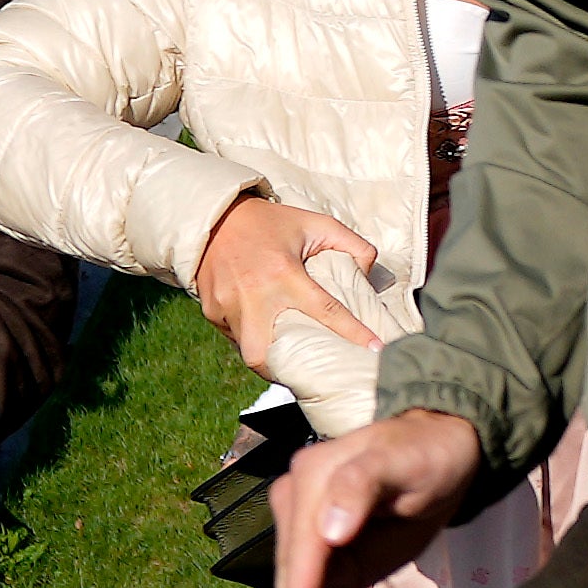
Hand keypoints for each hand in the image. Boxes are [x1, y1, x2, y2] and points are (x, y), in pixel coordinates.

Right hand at [189, 192, 396, 378]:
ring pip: (247, 350)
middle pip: (263, 353)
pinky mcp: (211, 310)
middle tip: (305, 370)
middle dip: (282, 370)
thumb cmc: (271, 224)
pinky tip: (261, 331)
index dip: (353, 333)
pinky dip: (249, 338)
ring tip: (286, 356)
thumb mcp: (315, 224)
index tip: (375, 350)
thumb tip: (370, 272)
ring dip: (267, 356)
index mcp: (284, 273)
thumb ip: (351, 243)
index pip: (325, 310)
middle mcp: (254, 295)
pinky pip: (233, 336)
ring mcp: (227, 305)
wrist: (216, 218)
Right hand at [258, 411, 495, 587]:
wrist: (442, 449)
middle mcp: (301, 507)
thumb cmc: (425, 453)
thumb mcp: (401, 461)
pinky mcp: (331, 556)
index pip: (303, 551)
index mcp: (312, 480)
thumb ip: (362, 485)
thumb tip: (329, 531)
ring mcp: (313, 533)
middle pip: (293, 579)